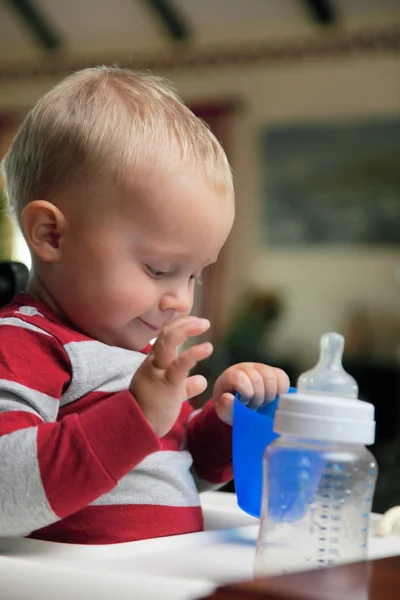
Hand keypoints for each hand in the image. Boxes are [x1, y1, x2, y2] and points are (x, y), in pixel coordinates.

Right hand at [130, 317, 212, 436]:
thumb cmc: (151, 411)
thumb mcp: (171, 394)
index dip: (180, 326)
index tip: (195, 322)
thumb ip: (185, 386)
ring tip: (204, 325)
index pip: (164, 337)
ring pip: (167, 343)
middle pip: (165, 334)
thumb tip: (201, 381)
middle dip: (184, 323)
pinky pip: (179, 365)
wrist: (136, 428)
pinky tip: (207, 347)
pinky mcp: (167, 384)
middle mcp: (153, 363)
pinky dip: (194, 353)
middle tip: (203, 322)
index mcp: (153, 364)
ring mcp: (158, 372)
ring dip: (186, 329)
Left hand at [212, 363, 289, 424]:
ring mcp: (261, 368)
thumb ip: (225, 407)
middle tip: (254, 406)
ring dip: (269, 395)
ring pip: (271, 377)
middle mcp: (246, 368)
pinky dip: (281, 391)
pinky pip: (283, 378)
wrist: (242, 405)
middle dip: (258, 398)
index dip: (245, 393)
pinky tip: (274, 399)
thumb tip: (228, 398)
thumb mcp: (226, 412)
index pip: (239, 377)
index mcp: (230, 376)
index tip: (244, 403)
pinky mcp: (275, 373)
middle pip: (257, 379)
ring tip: (263, 403)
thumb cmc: (232, 408)